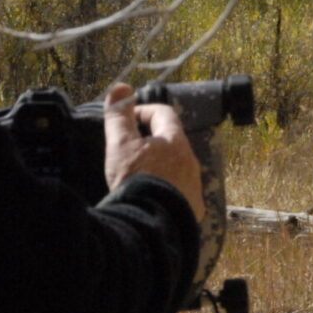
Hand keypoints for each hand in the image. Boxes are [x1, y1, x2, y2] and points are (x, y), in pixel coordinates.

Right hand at [102, 82, 203, 223]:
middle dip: (151, 141)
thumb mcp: (121, 144)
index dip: (143, 111)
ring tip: (137, 177)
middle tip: (128, 150)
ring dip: (159, 166)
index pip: (163, 113)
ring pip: (177, 168)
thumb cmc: (136, 179)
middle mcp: (190, 161)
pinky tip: (150, 199)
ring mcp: (193, 186)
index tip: (126, 120)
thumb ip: (119, 116)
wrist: (151, 225)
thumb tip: (121, 87)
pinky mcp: (191, 209)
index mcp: (175, 141)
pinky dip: (165, 190)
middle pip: (172, 142)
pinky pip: (179, 192)